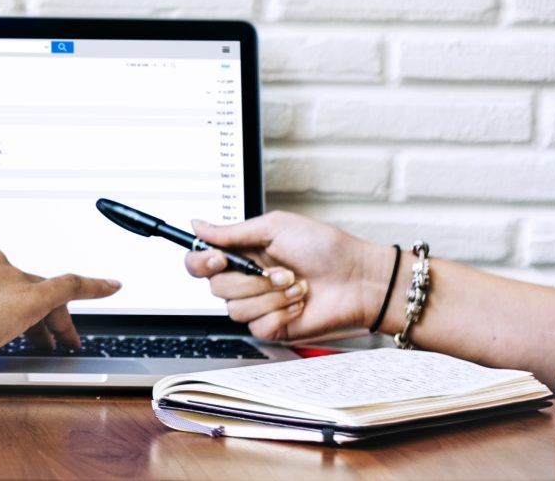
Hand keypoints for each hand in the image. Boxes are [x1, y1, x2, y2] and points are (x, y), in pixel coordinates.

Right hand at [0, 247, 120, 368]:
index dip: (9, 295)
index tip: (11, 306)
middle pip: (24, 286)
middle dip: (35, 315)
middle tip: (44, 340)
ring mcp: (12, 275)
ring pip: (44, 293)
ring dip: (54, 320)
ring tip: (64, 344)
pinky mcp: (32, 293)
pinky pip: (70, 285)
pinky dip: (94, 285)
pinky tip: (112, 286)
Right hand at [185, 211, 389, 341]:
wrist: (356, 278)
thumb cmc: (324, 247)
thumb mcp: (276, 227)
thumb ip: (233, 232)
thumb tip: (198, 226)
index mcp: (243, 252)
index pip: (201, 262)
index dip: (201, 262)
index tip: (218, 258)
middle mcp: (247, 279)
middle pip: (216, 287)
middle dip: (250, 279)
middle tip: (279, 270)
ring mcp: (259, 304)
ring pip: (236, 309)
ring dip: (271, 295)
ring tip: (296, 285)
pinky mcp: (272, 327)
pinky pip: (257, 326)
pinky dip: (281, 313)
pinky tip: (299, 303)